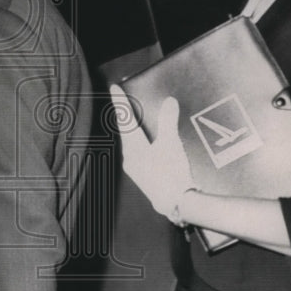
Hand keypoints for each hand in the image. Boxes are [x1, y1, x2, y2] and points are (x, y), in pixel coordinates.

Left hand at [109, 85, 194, 223]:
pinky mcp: (144, 176)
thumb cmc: (171, 174)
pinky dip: (141, 141)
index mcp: (133, 147)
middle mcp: (130, 157)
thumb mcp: (171, 143)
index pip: (125, 118)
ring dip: (133, 129)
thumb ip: (168, 121)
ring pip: (131, 142)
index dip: (120, 101)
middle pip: (125, 130)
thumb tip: (168, 102)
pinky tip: (149, 142)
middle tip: (123, 100)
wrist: (176, 203)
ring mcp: (135, 168)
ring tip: (135, 118)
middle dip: (124, 114)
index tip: (114, 87)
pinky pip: (138, 152)